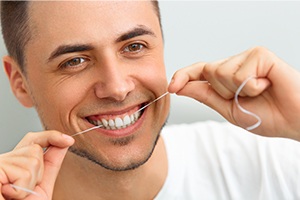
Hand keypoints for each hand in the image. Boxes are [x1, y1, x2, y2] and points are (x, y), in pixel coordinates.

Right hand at [0, 131, 73, 198]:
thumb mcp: (41, 185)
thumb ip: (51, 163)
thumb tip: (64, 143)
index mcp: (15, 162)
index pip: (33, 140)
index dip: (51, 136)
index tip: (68, 140)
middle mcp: (4, 160)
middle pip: (35, 149)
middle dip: (38, 172)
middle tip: (23, 191)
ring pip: (32, 160)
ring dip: (29, 184)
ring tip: (14, 196)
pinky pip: (22, 172)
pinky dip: (21, 189)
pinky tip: (8, 195)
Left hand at [168, 47, 299, 140]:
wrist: (295, 120)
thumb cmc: (267, 115)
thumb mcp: (228, 109)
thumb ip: (205, 95)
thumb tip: (180, 87)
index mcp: (227, 78)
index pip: (199, 72)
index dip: (183, 77)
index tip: (171, 87)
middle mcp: (235, 64)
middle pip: (207, 71)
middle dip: (222, 91)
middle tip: (245, 97)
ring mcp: (247, 57)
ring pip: (220, 71)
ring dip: (237, 90)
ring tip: (259, 91)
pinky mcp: (260, 54)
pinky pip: (239, 73)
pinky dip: (252, 87)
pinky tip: (266, 85)